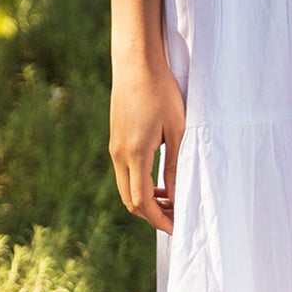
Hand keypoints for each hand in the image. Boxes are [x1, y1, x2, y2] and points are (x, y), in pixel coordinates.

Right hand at [109, 49, 186, 234]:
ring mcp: (114, 147)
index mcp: (135, 154)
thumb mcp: (177, 130)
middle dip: (152, 215)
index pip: (142, 202)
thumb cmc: (161, 92)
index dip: (159, 220)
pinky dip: (140, 184)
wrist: (136, 63)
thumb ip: (176, 166)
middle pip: (130, 201)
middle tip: (176, 217)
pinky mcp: (115, 140)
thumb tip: (176, 196)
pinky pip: (124, 173)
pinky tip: (158, 180)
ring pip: (125, 188)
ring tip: (170, 200)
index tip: (176, 228)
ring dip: (145, 200)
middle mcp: (119, 154)